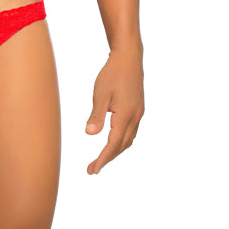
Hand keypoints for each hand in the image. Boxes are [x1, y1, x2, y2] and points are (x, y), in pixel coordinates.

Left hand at [85, 47, 143, 174]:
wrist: (129, 57)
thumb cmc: (112, 73)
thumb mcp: (100, 94)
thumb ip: (96, 115)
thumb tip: (89, 134)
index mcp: (125, 116)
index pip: (113, 144)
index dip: (102, 159)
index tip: (92, 170)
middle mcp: (135, 118)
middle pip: (121, 146)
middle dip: (108, 158)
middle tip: (92, 169)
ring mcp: (138, 113)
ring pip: (128, 140)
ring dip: (115, 151)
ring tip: (101, 159)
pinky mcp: (138, 109)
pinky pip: (130, 131)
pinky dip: (121, 141)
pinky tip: (113, 140)